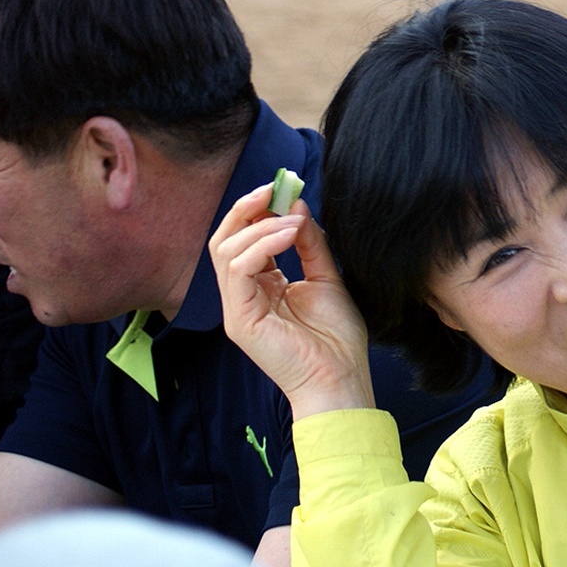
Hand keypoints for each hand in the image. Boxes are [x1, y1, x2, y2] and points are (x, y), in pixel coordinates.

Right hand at [208, 184, 374, 418]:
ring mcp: (237, 308)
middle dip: (247, 209)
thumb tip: (297, 206)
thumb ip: (311, 243)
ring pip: (225, 250)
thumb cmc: (336, 338)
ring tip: (292, 221)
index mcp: (261, 286)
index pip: (243, 239)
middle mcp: (243, 295)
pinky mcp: (240, 320)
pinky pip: (237, 270)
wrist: (342, 377)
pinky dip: (261, 245)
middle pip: (225, 239)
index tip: (281, 188)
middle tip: (273, 190)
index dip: (257, 210)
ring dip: (259, 226)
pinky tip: (288, 236)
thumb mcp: (326, 277)